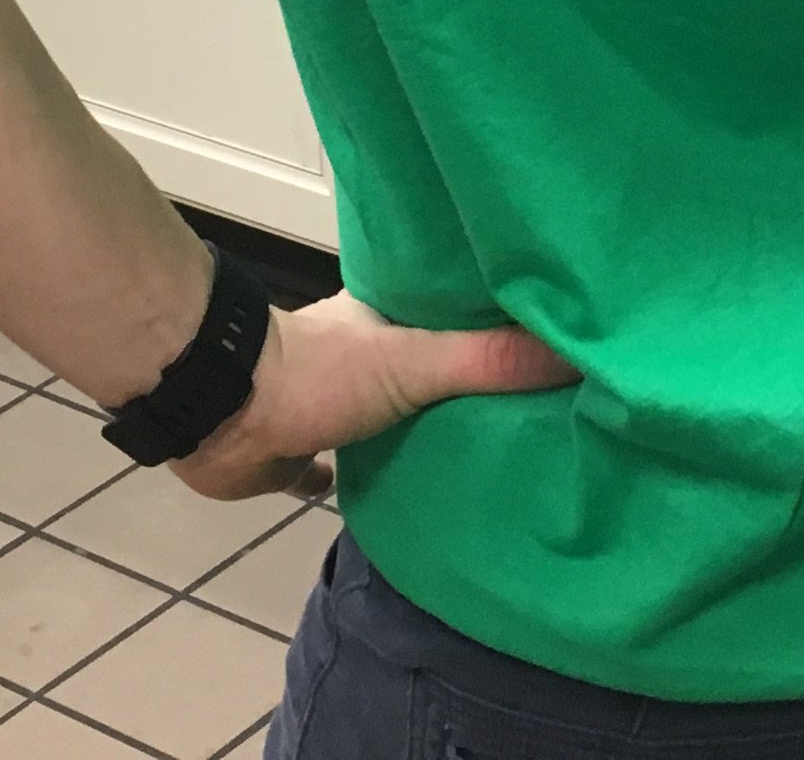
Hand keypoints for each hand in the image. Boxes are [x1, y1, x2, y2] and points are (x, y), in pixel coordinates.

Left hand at [175, 293, 573, 502]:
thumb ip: (489, 359)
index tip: (546, 325)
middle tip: (536, 406)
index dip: (494, 311)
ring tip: (496, 456)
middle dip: (471, 382)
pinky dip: (382, 482)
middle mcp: (363, 353)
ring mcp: (334, 405)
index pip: (452, 302)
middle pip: (430, 364)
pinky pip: (356, 471)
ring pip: (395, 419)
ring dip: (428, 434)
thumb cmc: (320, 372)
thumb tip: (578, 354)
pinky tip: (420, 501)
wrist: (225, 416)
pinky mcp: (308, 455)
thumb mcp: (416, 358)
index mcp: (387, 313)